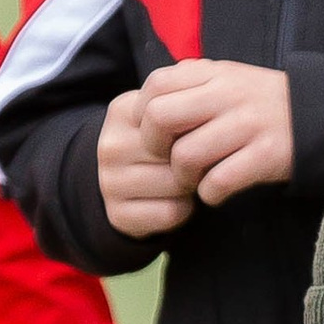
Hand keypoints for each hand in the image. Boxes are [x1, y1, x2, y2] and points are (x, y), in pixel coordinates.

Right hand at [97, 88, 194, 235]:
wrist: (136, 183)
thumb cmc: (165, 144)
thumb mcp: (171, 115)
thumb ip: (188, 109)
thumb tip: (214, 118)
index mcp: (123, 111)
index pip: (176, 118)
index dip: (199, 131)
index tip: (197, 136)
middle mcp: (110, 146)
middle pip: (180, 153)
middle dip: (198, 162)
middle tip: (194, 164)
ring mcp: (109, 182)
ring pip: (177, 183)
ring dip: (192, 187)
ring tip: (185, 181)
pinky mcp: (117, 214)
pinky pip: (170, 212)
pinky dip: (184, 211)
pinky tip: (176, 202)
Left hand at [137, 60, 294, 204]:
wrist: (323, 116)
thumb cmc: (263, 103)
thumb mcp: (228, 78)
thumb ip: (191, 84)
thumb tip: (146, 105)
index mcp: (214, 73)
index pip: (155, 85)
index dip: (143, 113)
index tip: (155, 133)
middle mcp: (228, 94)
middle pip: (160, 119)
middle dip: (155, 147)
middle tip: (169, 160)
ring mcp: (249, 125)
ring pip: (186, 156)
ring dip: (183, 178)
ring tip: (195, 180)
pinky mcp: (266, 156)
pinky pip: (218, 182)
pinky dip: (210, 193)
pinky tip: (217, 190)